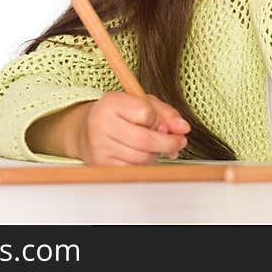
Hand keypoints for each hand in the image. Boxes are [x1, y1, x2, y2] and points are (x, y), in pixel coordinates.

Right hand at [76, 91, 190, 165]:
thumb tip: (183, 128)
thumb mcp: (142, 103)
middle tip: (178, 142)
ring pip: (142, 157)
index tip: (162, 122)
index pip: (145, 113)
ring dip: (156, 154)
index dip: (159, 120)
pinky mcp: (102, 165)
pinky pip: (134, 169)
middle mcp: (101, 123)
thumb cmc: (120, 114)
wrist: (88, 130)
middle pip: (145, 139)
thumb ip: (165, 113)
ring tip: (155, 146)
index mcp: (111, 102)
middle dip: (169, 143)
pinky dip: (144, 164)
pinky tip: (142, 155)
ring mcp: (100, 146)